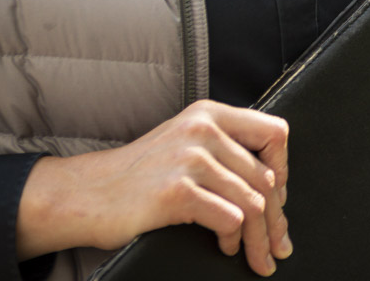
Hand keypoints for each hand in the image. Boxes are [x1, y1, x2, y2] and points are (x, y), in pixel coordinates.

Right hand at [15, 99, 291, 275]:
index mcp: (210, 114)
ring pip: (253, 201)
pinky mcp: (177, 191)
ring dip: (259, 238)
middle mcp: (203, 129)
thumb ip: (222, 150)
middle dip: (276, 219)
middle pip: (267, 177)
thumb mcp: (183, 143)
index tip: (280, 199)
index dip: (284, 170)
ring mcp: (190, 159)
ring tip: (257, 256)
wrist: (85, 194)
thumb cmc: (136, 177)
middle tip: (279, 245)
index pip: (274, 133)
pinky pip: (230, 218)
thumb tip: (272, 186)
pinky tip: (226, 246)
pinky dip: (233, 239)